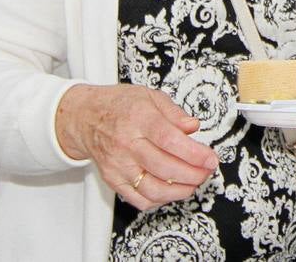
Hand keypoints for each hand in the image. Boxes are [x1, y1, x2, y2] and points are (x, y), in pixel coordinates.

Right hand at [55, 84, 218, 211]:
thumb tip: (193, 126)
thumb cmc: (119, 105)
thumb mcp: (150, 96)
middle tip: (207, 170)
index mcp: (139, 119)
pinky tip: (172, 190)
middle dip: (193, 173)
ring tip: (194, 182)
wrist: (85, 118)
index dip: (194, 153)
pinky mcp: (113, 180)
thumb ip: (174, 112)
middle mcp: (127, 144)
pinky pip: (138, 199)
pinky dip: (160, 200)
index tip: (210, 158)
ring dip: (179, 191)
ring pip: (152, 188)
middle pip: (164, 167)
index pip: (170, 141)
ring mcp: (118, 165)